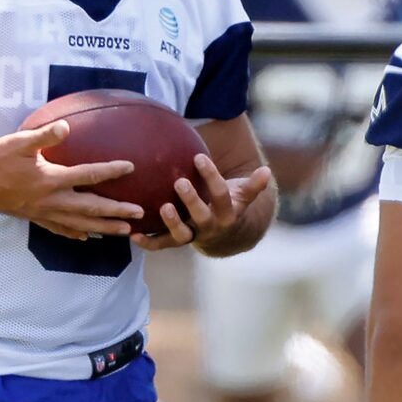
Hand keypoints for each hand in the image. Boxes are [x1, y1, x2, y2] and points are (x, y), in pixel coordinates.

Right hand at [0, 119, 143, 240]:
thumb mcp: (18, 142)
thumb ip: (43, 135)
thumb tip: (66, 127)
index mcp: (51, 179)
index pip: (88, 175)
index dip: (110, 170)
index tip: (130, 167)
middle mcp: (51, 200)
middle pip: (91, 208)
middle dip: (117, 211)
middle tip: (139, 214)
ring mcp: (44, 212)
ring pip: (81, 224)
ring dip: (104, 227)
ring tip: (125, 232)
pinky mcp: (35, 217)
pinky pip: (60, 229)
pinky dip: (76, 234)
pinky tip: (87, 238)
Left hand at [133, 152, 272, 251]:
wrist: (225, 239)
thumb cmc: (230, 208)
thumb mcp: (242, 197)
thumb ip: (253, 185)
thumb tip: (267, 171)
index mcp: (227, 214)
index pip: (220, 194)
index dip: (211, 176)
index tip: (199, 157)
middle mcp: (210, 227)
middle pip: (202, 216)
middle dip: (192, 200)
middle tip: (180, 181)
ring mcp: (193, 236)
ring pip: (182, 234)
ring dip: (171, 222)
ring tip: (163, 207)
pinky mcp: (177, 242)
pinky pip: (162, 245)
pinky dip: (148, 242)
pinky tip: (134, 235)